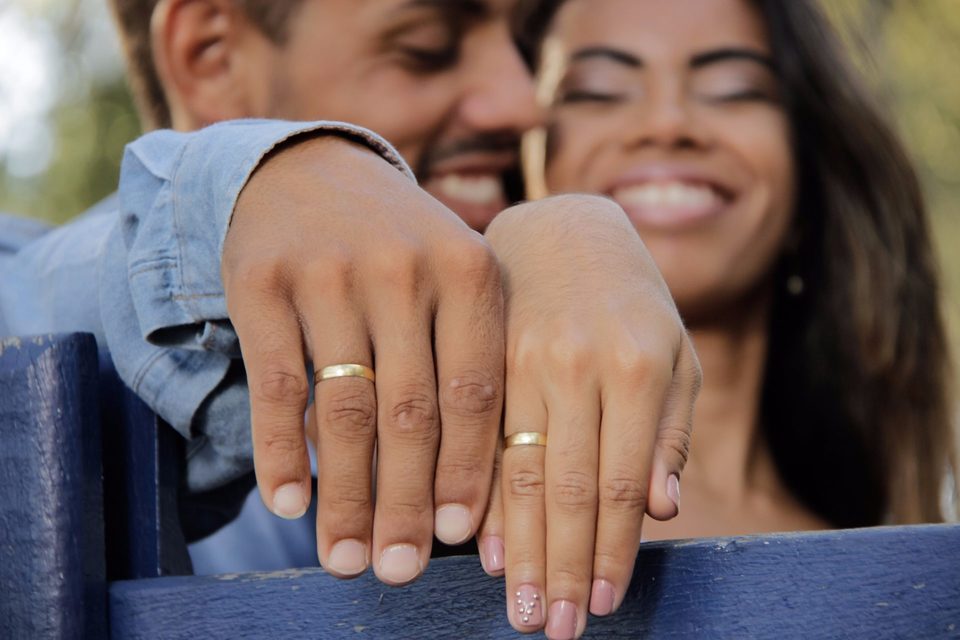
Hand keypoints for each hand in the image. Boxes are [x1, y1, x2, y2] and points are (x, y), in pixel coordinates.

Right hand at [222, 135, 503, 584]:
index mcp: (468, 271)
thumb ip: (467, 361)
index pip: (473, 393)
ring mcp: (329, 272)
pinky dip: (284, 453)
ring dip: (345, 497)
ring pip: (345, 410)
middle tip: (399, 571)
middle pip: (410, 414)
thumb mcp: (450, 279)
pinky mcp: (262, 281)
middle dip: (405, 503)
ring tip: (346, 559)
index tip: (456, 537)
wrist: (309, 171)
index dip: (466, 472)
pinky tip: (290, 504)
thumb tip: (470, 494)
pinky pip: (277, 387)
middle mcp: (403, 268)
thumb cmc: (398, 250)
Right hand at [479, 195, 700, 637]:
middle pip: (564, 487)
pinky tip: (474, 543)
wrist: (564, 228)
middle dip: (561, 566)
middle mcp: (573, 365)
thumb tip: (661, 512)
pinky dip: (478, 495)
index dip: (610, 551)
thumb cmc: (633, 303)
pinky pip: (477, 438)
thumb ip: (667, 432)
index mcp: (634, 368)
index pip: (619, 483)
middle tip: (555, 630)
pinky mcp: (480, 357)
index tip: (602, 606)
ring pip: (514, 470)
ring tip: (518, 607)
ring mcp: (518, 359)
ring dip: (517, 547)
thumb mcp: (675, 354)